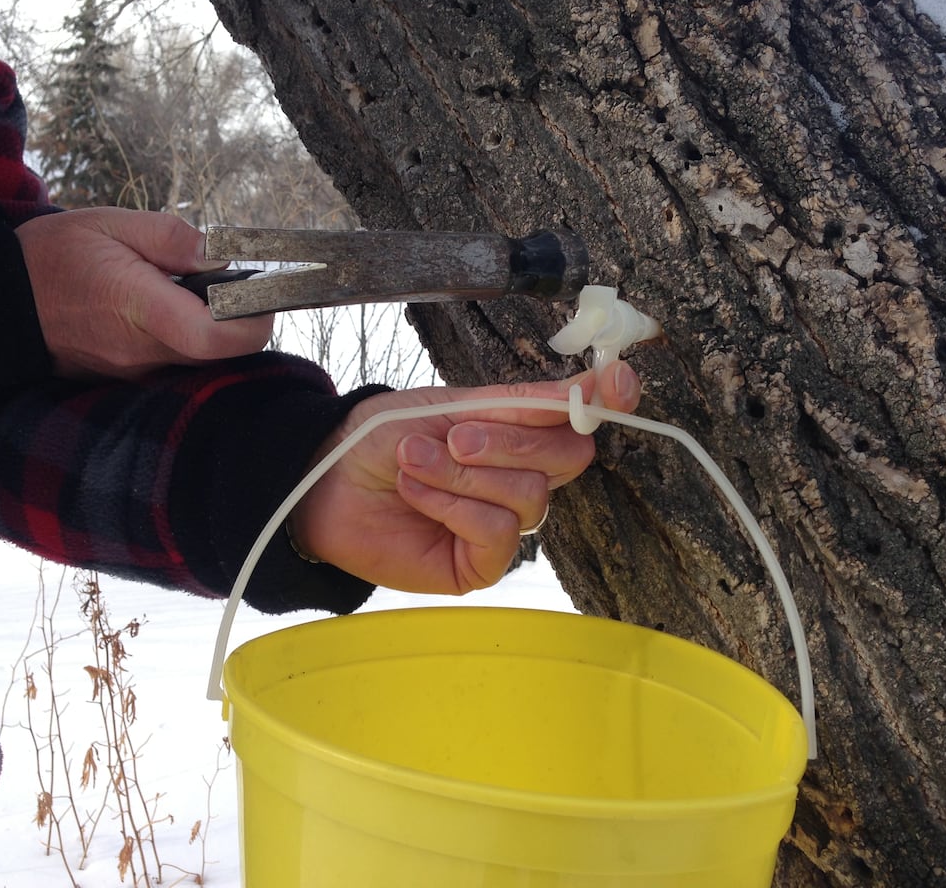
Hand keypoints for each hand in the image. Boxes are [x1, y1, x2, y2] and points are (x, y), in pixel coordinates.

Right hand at [17, 207, 273, 378]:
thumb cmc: (52, 257)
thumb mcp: (110, 224)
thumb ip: (173, 238)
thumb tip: (222, 255)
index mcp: (139, 307)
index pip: (219, 336)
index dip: (256, 319)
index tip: (263, 293)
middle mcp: (141, 351)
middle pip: (222, 351)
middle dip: (241, 319)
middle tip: (231, 282)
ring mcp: (134, 371)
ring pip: (200, 357)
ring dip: (211, 326)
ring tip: (189, 289)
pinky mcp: (128, 378)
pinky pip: (174, 360)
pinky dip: (184, 336)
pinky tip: (167, 308)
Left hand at [288, 360, 641, 594]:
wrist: (325, 479)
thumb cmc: (383, 439)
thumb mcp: (454, 405)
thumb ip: (525, 403)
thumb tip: (598, 383)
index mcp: (519, 432)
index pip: (581, 420)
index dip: (607, 400)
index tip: (620, 382)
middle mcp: (521, 478)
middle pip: (570, 459)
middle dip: (511, 442)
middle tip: (455, 437)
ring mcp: (503, 524)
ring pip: (530, 497)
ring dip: (464, 475)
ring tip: (415, 464)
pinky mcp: (480, 565)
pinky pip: (499, 534)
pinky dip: (455, 508)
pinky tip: (418, 495)